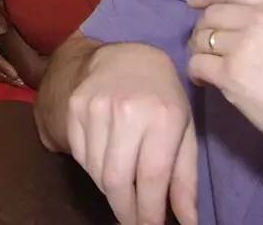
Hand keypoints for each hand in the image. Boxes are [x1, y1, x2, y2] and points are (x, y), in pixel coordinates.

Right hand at [64, 42, 198, 224]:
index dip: (150, 211)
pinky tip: (107, 166)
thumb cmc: (164, 97)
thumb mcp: (185, 131)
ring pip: (95, 171)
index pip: (152, 177)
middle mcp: (126, 111)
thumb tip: (188, 221)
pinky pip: (80, 155)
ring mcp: (95, 107)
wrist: (126, 56)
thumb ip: (185, 178)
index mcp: (162, 117)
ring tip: (124, 193)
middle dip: (125, 211)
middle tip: (133, 224)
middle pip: (117, 179)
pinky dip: (93, 171)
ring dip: (110, 192)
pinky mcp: (74, 107)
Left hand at [186, 0, 262, 169]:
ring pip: (201, 39)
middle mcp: (261, 18)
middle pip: (211, 15)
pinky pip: (197, 65)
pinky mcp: (231, 73)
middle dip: (203, 30)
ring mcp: (244, 45)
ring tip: (210, 67)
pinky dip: (196, 73)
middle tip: (206, 48)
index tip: (194, 3)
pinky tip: (205, 81)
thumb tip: (228, 20)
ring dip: (199, 52)